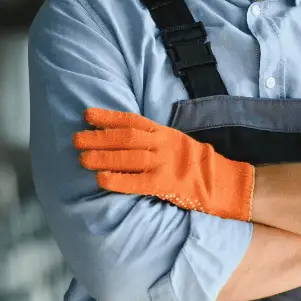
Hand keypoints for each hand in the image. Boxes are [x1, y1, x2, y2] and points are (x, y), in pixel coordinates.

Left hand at [72, 108, 255, 220]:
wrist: (223, 181)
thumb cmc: (196, 164)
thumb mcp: (176, 142)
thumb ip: (153, 139)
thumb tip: (123, 137)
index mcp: (164, 133)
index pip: (132, 121)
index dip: (108, 117)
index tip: (87, 115)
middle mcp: (163, 145)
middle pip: (125, 138)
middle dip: (98, 138)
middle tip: (76, 139)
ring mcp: (165, 164)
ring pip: (128, 157)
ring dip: (103, 157)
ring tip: (82, 158)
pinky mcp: (167, 185)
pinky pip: (138, 181)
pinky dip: (117, 180)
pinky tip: (101, 179)